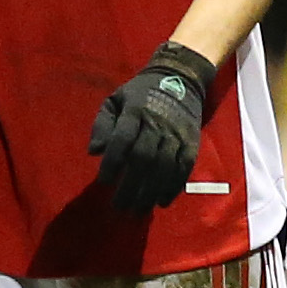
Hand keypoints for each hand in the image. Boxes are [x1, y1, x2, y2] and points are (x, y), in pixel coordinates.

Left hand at [89, 42, 214, 210]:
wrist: (181, 77)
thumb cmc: (141, 92)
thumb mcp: (115, 99)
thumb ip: (102, 124)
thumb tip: (94, 151)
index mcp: (135, 111)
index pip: (122, 139)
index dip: (113, 162)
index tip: (104, 181)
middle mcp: (157, 123)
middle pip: (143, 158)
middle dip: (130, 185)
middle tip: (119, 206)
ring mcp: (177, 133)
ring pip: (164, 166)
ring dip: (151, 191)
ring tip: (138, 210)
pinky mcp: (192, 141)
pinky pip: (184, 167)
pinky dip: (174, 186)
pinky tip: (162, 201)